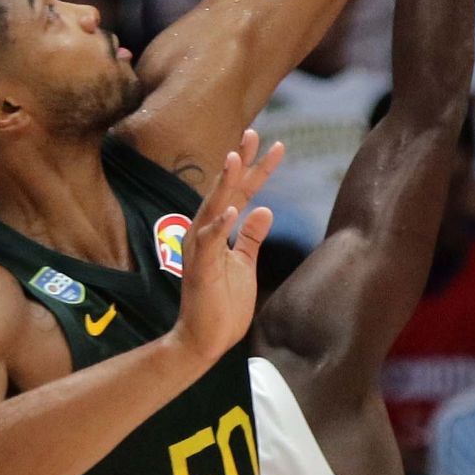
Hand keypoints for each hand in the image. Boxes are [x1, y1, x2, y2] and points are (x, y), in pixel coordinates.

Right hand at [172, 129, 282, 369]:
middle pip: (224, 191)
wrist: (204, 340)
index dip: (256, 170)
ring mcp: (200, 251)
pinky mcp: (199, 270)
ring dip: (224, 184)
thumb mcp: (244, 264)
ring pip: (211, 208)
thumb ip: (252, 237)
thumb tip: (265, 208)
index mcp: (217, 232)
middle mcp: (204, 234)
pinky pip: (208, 244)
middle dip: (240, 163)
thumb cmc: (222, 304)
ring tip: (236, 158)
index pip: (239, 193)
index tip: (275, 146)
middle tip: (254, 133)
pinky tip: (230, 211)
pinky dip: (218, 226)